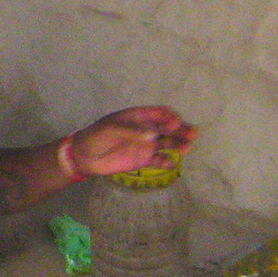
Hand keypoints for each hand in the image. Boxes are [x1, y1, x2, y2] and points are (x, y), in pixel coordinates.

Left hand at [67, 106, 196, 178]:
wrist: (85, 156)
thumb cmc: (96, 136)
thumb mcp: (111, 129)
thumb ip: (132, 131)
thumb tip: (152, 135)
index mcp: (139, 116)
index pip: (159, 114)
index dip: (169, 117)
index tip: (175, 123)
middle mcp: (147, 129)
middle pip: (168, 128)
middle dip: (181, 130)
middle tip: (192, 134)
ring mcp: (146, 145)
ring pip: (167, 143)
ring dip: (177, 145)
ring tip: (186, 148)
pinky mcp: (143, 160)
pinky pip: (158, 160)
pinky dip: (165, 161)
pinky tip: (170, 162)